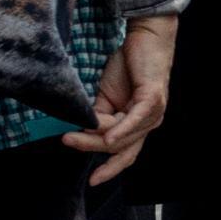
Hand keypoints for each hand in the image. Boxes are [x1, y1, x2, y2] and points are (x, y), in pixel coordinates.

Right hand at [71, 13, 176, 185]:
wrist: (145, 38)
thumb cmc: (127, 65)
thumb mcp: (105, 95)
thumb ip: (96, 115)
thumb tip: (80, 131)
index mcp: (138, 124)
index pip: (125, 154)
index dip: (110, 169)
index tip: (93, 181)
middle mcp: (149, 122)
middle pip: (119, 147)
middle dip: (90, 147)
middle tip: (66, 141)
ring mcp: (154, 112)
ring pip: (122, 135)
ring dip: (96, 137)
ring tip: (72, 135)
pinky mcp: (154, 98)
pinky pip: (136, 119)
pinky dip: (121, 129)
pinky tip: (106, 137)